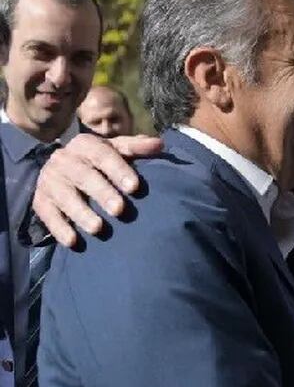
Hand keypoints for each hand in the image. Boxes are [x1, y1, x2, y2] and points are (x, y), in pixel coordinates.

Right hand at [33, 134, 162, 245]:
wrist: (60, 170)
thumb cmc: (98, 161)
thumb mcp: (115, 150)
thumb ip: (136, 148)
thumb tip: (159, 145)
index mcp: (85, 144)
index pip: (103, 155)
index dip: (119, 170)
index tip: (135, 187)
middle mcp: (64, 160)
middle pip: (84, 176)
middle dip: (103, 193)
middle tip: (120, 210)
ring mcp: (50, 181)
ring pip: (65, 197)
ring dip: (81, 213)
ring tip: (98, 228)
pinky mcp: (40, 201)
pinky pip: (48, 215)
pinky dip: (60, 228)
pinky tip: (73, 241)